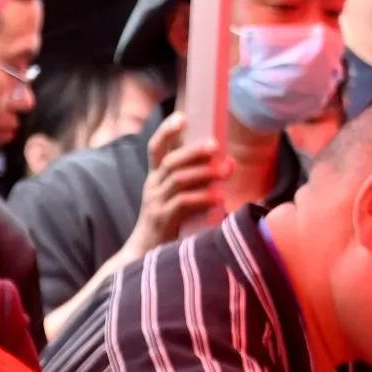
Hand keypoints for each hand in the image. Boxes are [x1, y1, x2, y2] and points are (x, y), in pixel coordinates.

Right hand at [125, 111, 230, 257]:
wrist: (145, 254)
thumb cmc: (169, 223)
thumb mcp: (176, 197)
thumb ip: (195, 180)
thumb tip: (226, 163)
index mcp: (155, 177)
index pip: (156, 148)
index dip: (167, 131)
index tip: (183, 117)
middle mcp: (152, 186)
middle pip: (170, 161)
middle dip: (193, 151)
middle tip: (215, 145)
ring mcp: (155, 203)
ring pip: (178, 180)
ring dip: (203, 173)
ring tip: (225, 171)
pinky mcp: (162, 220)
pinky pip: (182, 203)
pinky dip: (202, 198)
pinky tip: (218, 199)